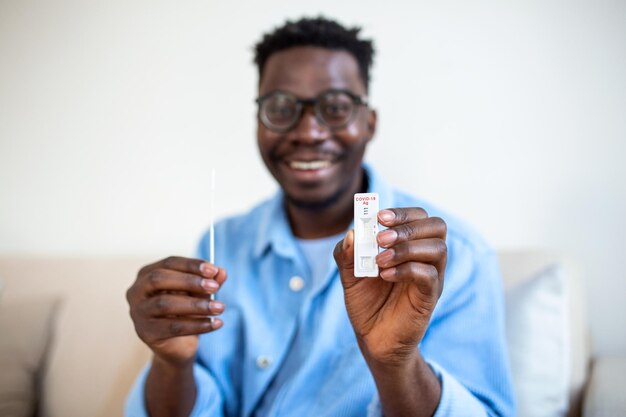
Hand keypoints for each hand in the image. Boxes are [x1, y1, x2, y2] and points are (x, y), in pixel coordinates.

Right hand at [126, 256, 226, 366]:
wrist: (176, 345)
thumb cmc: (185, 311)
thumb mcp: (199, 294)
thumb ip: (209, 282)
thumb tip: (221, 272)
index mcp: (147, 274)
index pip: (169, 263)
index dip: (191, 265)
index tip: (213, 270)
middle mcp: (136, 291)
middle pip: (159, 279)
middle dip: (189, 281)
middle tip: (214, 287)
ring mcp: (138, 313)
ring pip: (165, 304)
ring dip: (196, 305)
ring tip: (219, 307)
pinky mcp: (146, 333)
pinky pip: (173, 327)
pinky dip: (197, 325)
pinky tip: (215, 324)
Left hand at [334, 208, 446, 364]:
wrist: (372, 338)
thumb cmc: (366, 302)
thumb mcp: (349, 274)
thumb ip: (346, 253)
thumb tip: (352, 233)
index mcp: (409, 245)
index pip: (419, 216)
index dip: (402, 213)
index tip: (379, 217)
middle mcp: (425, 258)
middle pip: (437, 226)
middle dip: (408, 226)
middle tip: (381, 237)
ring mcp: (431, 277)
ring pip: (437, 248)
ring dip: (406, 248)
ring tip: (379, 261)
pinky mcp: (430, 297)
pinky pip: (430, 275)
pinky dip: (407, 270)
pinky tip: (385, 276)